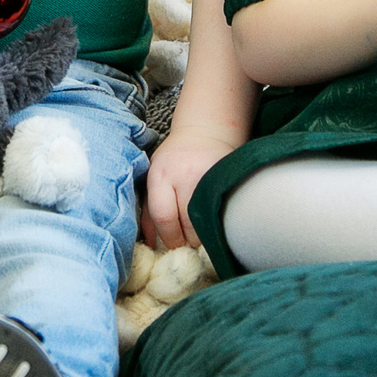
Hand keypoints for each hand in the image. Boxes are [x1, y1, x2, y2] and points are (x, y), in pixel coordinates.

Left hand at [141, 122, 236, 250]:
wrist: (204, 131)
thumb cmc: (174, 159)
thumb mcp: (154, 177)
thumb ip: (148, 211)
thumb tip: (150, 245)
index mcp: (161, 175)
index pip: (164, 216)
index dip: (169, 238)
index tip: (173, 245)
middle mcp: (184, 174)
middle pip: (188, 222)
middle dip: (188, 240)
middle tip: (189, 242)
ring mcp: (209, 175)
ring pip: (208, 220)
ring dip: (204, 234)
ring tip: (202, 232)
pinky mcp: (228, 176)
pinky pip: (223, 210)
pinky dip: (219, 221)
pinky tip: (215, 221)